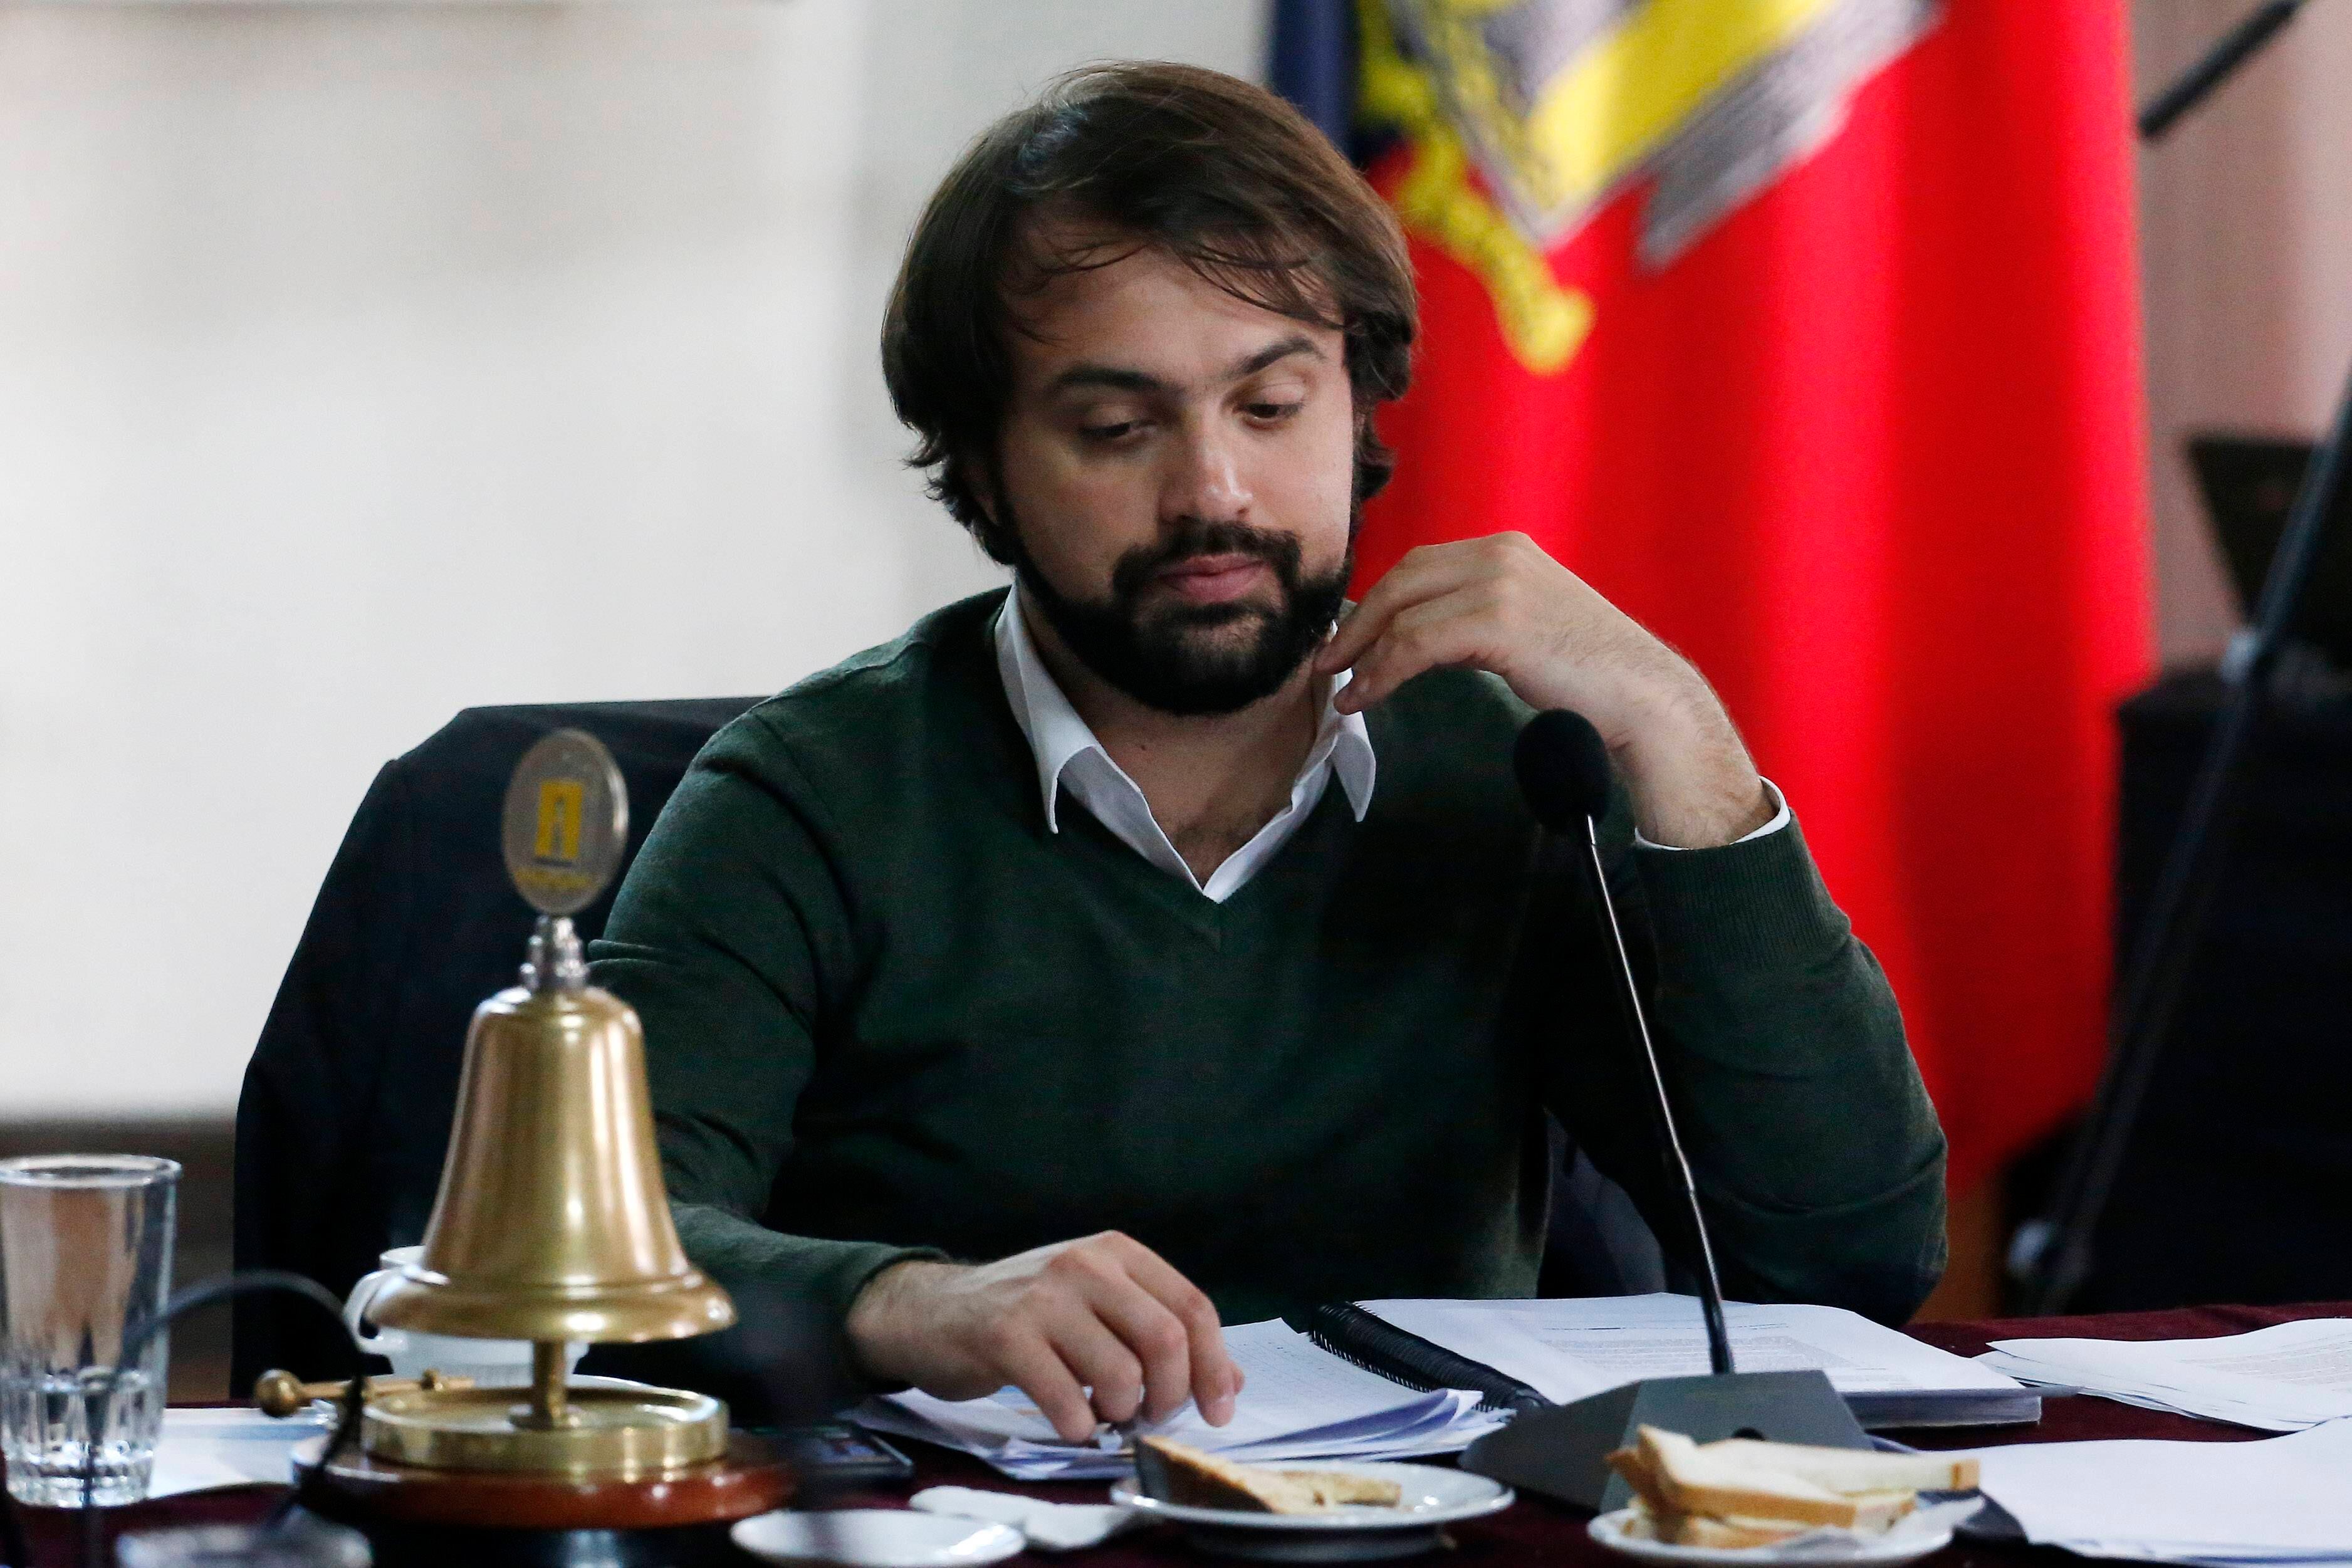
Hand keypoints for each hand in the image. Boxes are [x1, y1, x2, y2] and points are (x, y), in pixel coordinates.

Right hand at [844, 1232, 1241, 1442]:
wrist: (933, 1310)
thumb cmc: (1027, 1314)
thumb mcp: (1097, 1305)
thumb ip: (1159, 1332)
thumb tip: (1229, 1382)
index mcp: (1117, 1252)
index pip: (1192, 1306)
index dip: (1214, 1365)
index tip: (1218, 1410)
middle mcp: (1085, 1264)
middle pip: (1166, 1339)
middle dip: (1171, 1395)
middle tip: (1152, 1418)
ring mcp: (1044, 1298)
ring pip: (1121, 1374)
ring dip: (1121, 1414)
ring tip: (1103, 1416)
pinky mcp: (1006, 1336)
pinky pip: (1067, 1399)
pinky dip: (1078, 1426)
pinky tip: (1069, 1421)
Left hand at [1313, 534, 1772, 846]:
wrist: (1640, 695)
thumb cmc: (1585, 671)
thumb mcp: (1523, 623)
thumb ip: (1473, 616)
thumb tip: (1411, 638)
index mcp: (1504, 549)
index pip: (1419, 566)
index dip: (1376, 603)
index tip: (1349, 639)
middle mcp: (1499, 554)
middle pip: (1402, 581)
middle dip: (1357, 624)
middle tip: (1328, 663)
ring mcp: (1499, 584)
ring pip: (1404, 615)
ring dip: (1364, 657)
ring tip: (1346, 692)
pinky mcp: (1498, 622)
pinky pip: (1416, 645)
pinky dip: (1383, 673)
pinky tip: (1367, 697)